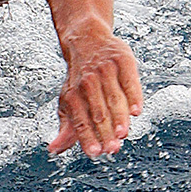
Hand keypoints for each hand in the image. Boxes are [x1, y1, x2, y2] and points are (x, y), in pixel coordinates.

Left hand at [47, 32, 142, 158]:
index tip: (95, 152)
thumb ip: (67, 128)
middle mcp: (87, 82)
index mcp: (73, 95)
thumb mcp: (68, 101)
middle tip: (112, 149)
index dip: (88, 137)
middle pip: (98, 112)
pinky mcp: (123, 61)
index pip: (80, 120)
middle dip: (104, 131)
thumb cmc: (79, 79)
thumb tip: (53, 150)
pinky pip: (130, 81)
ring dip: (118, 117)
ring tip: (123, 134)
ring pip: (113, 98)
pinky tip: (136, 111)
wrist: (86, 38)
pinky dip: (133, 97)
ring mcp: (106, 70)